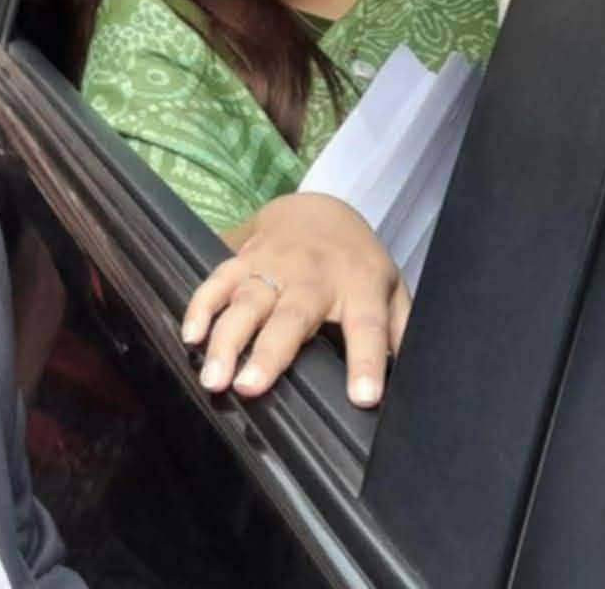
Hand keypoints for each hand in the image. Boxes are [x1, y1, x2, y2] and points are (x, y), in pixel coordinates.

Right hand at [181, 193, 410, 408]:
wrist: (319, 207)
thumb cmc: (358, 261)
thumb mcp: (392, 289)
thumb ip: (401, 331)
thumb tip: (413, 380)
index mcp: (360, 286)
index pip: (368, 326)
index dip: (366, 361)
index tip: (362, 398)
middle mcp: (314, 275)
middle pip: (292, 315)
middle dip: (270, 352)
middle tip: (250, 388)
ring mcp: (274, 264)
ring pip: (248, 300)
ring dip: (227, 338)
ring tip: (214, 377)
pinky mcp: (244, 257)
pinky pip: (218, 280)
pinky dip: (201, 305)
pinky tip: (191, 335)